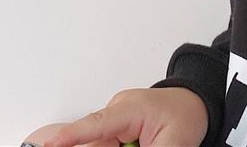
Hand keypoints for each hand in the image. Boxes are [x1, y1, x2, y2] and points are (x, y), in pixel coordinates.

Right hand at [21, 87, 209, 146]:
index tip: (50, 144)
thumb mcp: (176, 142)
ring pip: (102, 145)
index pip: (98, 123)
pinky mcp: (117, 130)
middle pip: (95, 142)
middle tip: (134, 143)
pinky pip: (108, 145)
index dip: (72, 135)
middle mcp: (118, 111)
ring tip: (144, 139)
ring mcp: (116, 120)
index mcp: (131, 107)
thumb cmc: (187, 114)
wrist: (196, 103)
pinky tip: (139, 143)